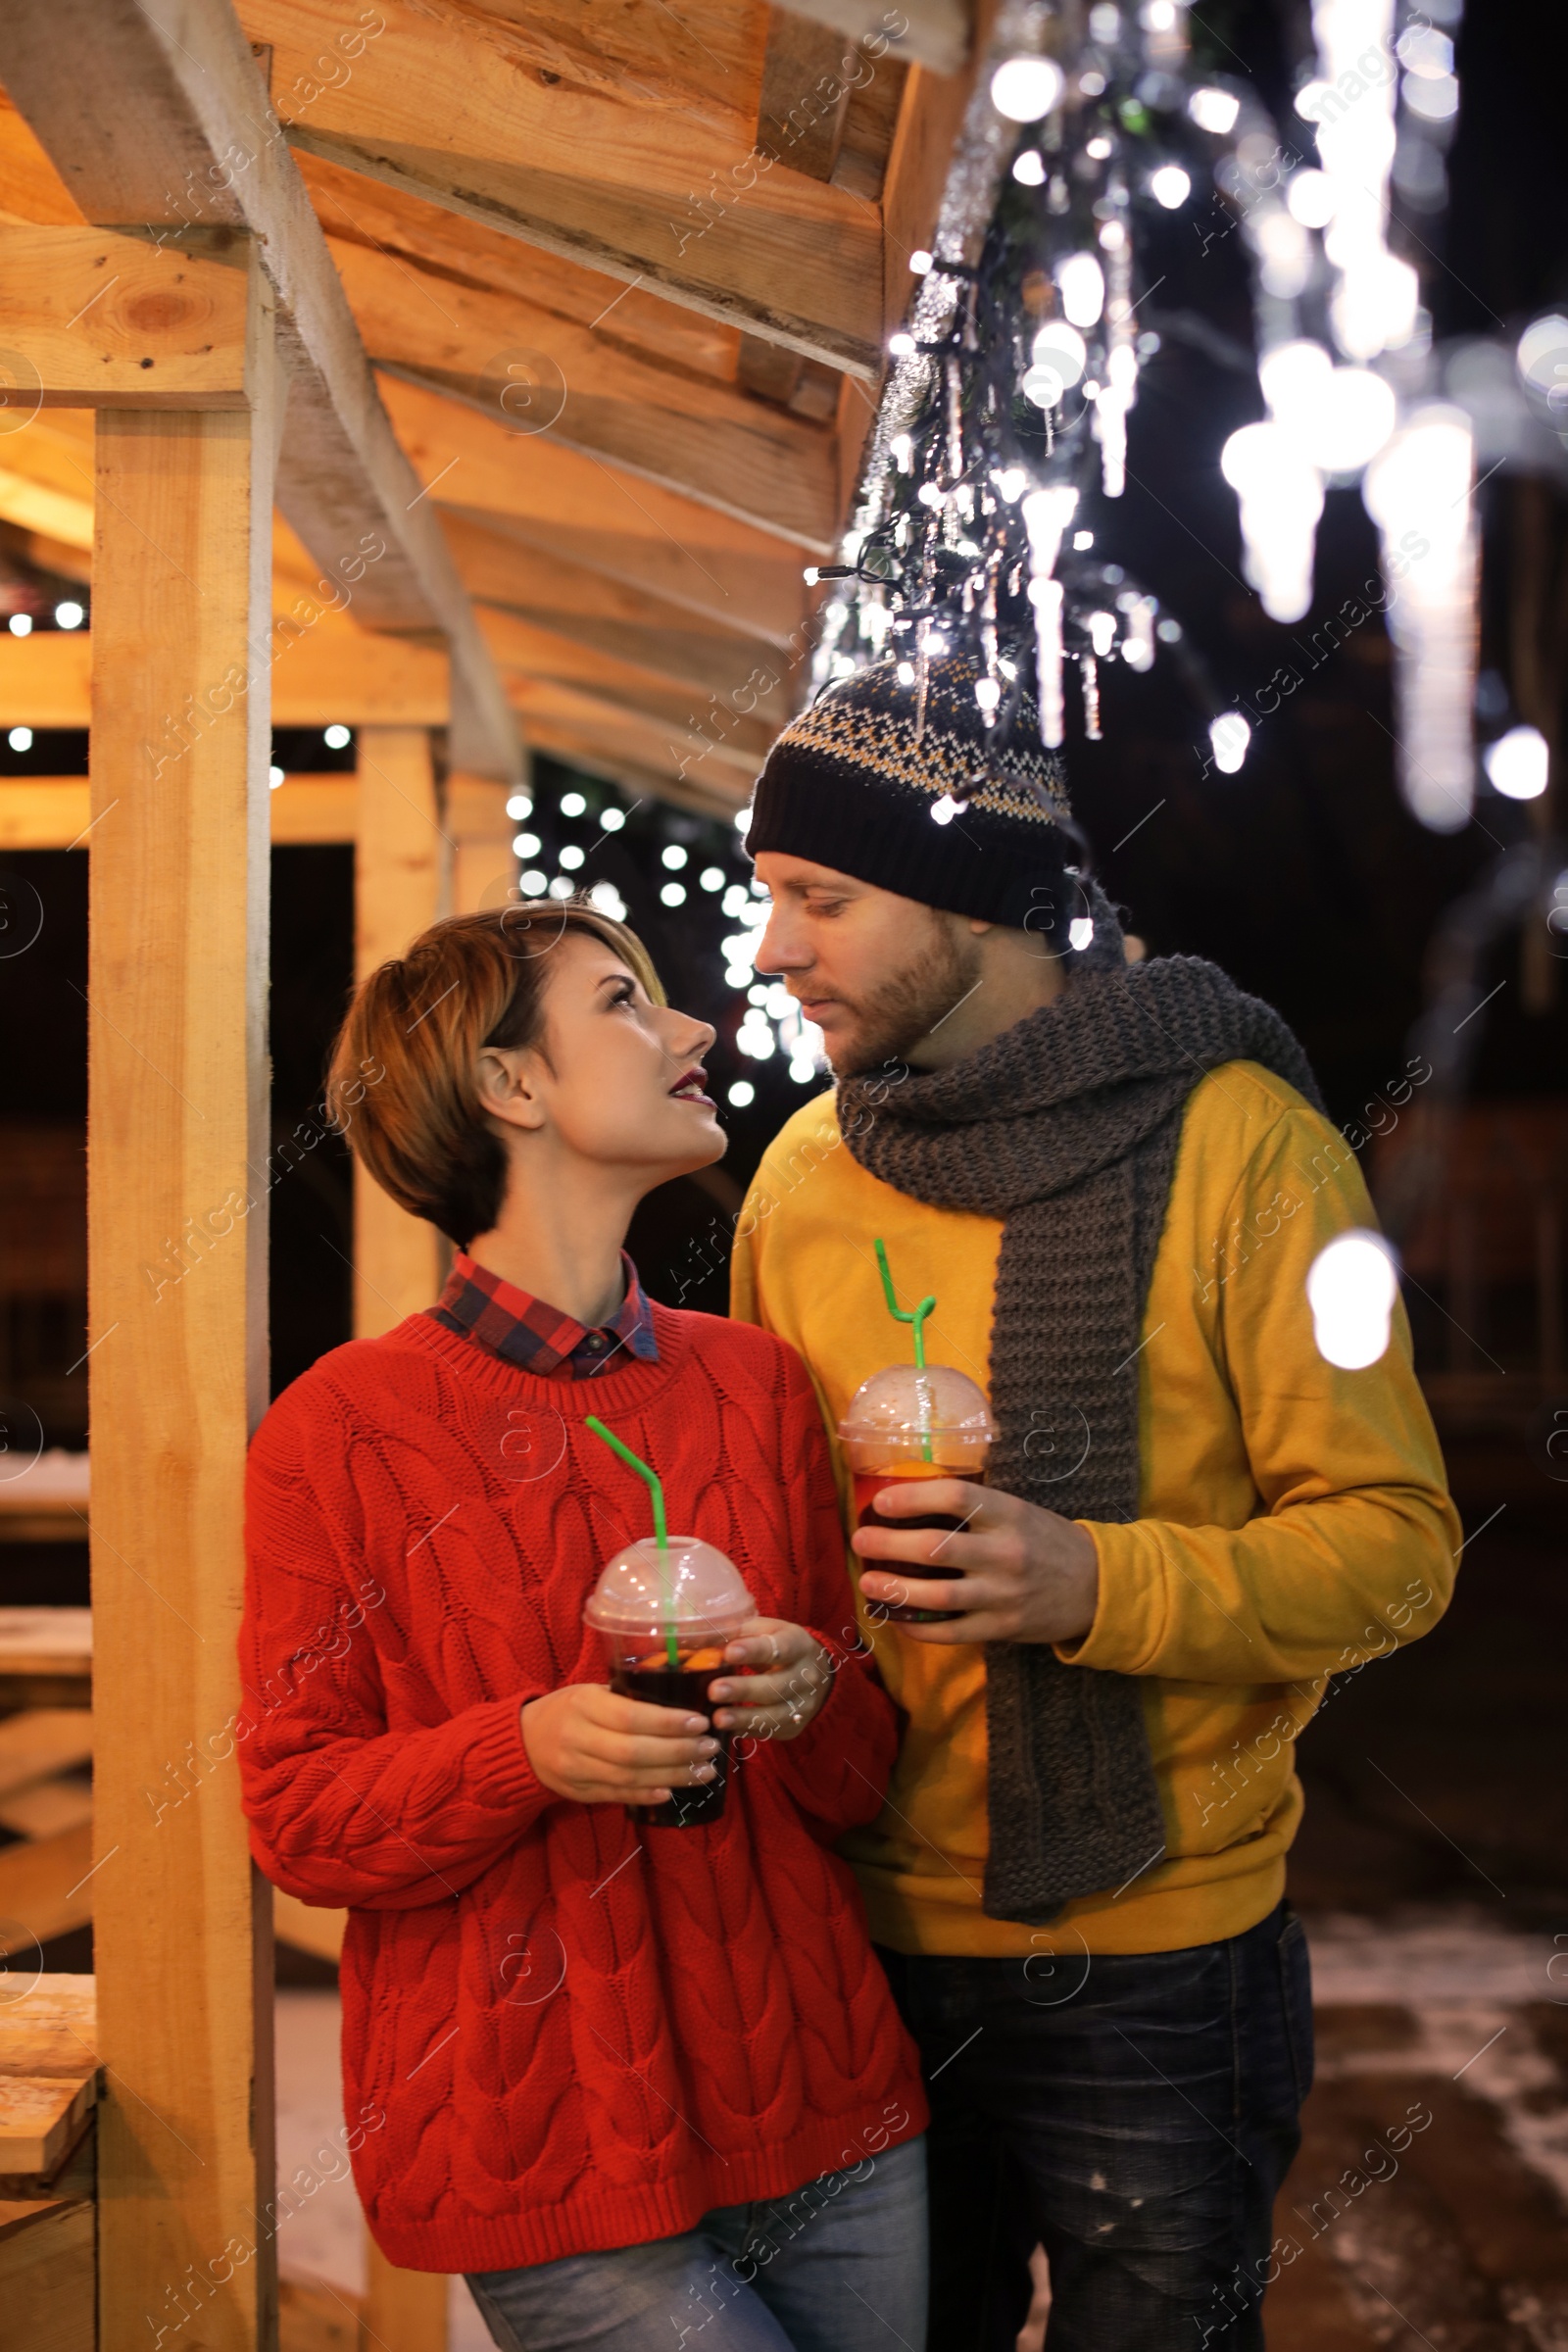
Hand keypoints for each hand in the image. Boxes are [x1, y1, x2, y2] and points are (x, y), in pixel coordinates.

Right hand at [520, 1683, 718, 1806]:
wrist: (523, 1744)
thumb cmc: (567, 1709)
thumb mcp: (590, 1691)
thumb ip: (627, 1697)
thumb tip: (681, 1700)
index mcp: (583, 1704)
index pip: (630, 1717)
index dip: (667, 1723)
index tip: (700, 1722)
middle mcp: (577, 1738)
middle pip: (633, 1752)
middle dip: (677, 1752)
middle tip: (709, 1748)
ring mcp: (577, 1769)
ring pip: (629, 1777)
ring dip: (672, 1776)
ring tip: (704, 1771)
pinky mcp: (580, 1792)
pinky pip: (618, 1795)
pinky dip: (647, 1794)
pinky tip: (672, 1790)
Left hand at [706, 1618, 831, 1742]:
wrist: (815, 1674)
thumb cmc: (777, 1646)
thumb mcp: (764, 1631)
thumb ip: (735, 1632)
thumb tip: (696, 1637)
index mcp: (797, 1644)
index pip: (778, 1647)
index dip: (754, 1651)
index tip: (729, 1653)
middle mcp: (806, 1676)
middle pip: (777, 1685)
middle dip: (744, 1689)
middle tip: (715, 1691)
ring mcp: (802, 1704)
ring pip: (774, 1715)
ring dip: (744, 1718)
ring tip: (718, 1718)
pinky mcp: (793, 1726)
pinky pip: (769, 1731)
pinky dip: (746, 1730)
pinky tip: (725, 1730)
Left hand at [852, 1480, 1098, 1646]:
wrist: (1096, 1586)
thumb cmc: (1045, 1540)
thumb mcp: (1017, 1511)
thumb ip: (975, 1508)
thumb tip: (910, 1500)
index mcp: (1009, 1514)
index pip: (956, 1497)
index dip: (913, 1497)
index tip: (881, 1502)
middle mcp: (1005, 1553)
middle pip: (936, 1547)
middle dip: (889, 1544)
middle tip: (861, 1541)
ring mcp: (1003, 1594)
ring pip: (937, 1594)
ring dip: (895, 1589)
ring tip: (868, 1582)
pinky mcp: (1002, 1628)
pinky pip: (950, 1631)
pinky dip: (917, 1627)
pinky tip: (895, 1618)